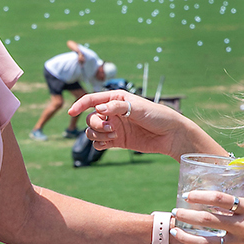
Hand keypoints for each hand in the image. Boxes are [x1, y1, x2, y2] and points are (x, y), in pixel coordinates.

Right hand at [66, 90, 202, 156]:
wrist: (171, 135)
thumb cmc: (158, 116)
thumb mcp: (138, 107)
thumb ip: (117, 107)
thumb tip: (98, 108)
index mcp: (116, 99)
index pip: (92, 99)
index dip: (80, 105)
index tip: (72, 112)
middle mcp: (112, 112)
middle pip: (91, 118)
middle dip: (96, 124)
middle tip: (110, 128)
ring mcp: (114, 127)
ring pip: (92, 131)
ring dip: (97, 134)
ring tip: (112, 136)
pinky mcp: (117, 140)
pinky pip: (99, 143)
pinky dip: (99, 144)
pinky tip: (107, 144)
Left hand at [167, 189, 243, 243]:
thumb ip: (241, 205)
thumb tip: (218, 201)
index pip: (219, 199)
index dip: (200, 196)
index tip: (188, 195)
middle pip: (208, 219)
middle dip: (187, 215)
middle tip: (175, 211)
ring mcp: (240, 242)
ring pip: (207, 240)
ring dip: (187, 235)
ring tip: (175, 230)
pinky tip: (192, 241)